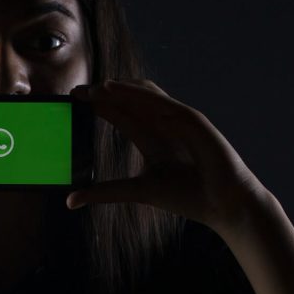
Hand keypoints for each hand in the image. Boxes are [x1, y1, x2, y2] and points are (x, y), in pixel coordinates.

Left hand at [67, 79, 267, 233]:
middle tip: (78, 91)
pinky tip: (127, 94)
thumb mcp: (138, 191)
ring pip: (148, 96)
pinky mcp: (196, 123)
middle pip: (130, 100)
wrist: (224, 205)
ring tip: (100, 88)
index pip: (120, 114)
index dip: (98, 105)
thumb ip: (105, 192)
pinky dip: (148, 98)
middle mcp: (164, 125)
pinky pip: (169, 105)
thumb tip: (70, 200)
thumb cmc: (189, 197)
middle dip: (105, 93)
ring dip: (124, 90)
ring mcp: (180, 121)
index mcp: (152, 137)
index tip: (73, 99)